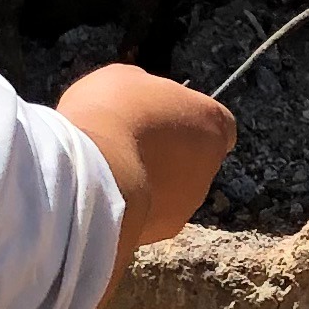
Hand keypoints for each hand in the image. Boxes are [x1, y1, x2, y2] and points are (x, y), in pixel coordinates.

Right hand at [57, 61, 236, 258]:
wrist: (91, 172)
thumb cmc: (112, 113)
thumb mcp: (127, 79)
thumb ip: (148, 92)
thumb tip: (145, 101)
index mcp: (212, 123)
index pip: (218, 124)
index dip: (188, 121)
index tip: (161, 119)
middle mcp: (210, 166)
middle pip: (195, 159)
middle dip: (168, 154)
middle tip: (130, 145)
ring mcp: (189, 203)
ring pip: (173, 191)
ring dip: (150, 183)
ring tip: (111, 172)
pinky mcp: (163, 230)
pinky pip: (150, 214)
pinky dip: (135, 207)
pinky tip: (106, 196)